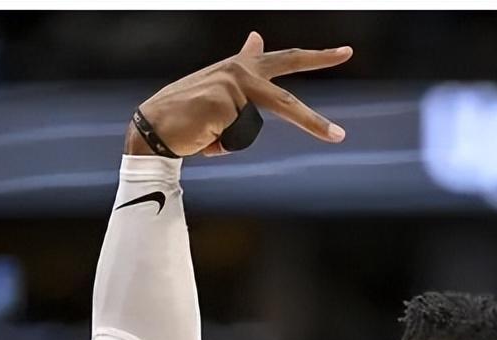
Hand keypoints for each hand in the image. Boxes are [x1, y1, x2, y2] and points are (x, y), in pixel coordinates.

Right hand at [126, 32, 351, 156]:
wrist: (152, 127)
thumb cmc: (187, 115)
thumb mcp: (219, 91)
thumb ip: (246, 74)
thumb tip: (258, 37)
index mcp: (241, 69)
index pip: (285, 60)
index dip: (317, 58)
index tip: (345, 53)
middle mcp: (240, 72)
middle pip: (287, 98)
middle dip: (314, 109)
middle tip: (342, 106)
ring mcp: (233, 86)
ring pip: (250, 130)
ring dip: (229, 140)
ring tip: (203, 129)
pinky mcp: (224, 103)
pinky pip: (236, 138)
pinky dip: (219, 144)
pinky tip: (200, 132)